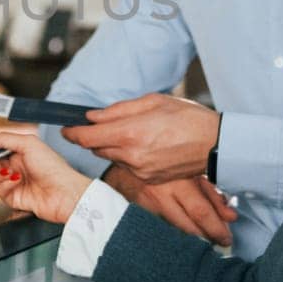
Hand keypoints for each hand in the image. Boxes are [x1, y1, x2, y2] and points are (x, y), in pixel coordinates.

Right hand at [0, 131, 89, 223]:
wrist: (64, 193)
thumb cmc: (54, 168)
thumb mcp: (28, 143)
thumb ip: (3, 139)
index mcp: (21, 152)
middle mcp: (17, 167)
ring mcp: (15, 183)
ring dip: (0, 175)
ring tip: (12, 173)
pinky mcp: (14, 197)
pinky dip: (5, 186)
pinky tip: (16, 182)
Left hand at [62, 94, 220, 182]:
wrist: (216, 144)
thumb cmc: (188, 118)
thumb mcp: (152, 102)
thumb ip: (118, 110)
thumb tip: (93, 116)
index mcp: (129, 134)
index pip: (87, 137)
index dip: (72, 133)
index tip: (66, 128)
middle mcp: (131, 156)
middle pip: (97, 148)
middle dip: (95, 137)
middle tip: (102, 125)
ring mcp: (140, 171)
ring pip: (113, 157)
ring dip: (114, 146)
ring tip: (134, 132)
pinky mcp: (149, 180)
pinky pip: (129, 167)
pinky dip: (129, 156)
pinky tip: (146, 145)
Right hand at [106, 165, 236, 245]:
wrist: (128, 152)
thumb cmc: (163, 157)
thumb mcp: (192, 170)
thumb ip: (212, 192)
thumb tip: (229, 216)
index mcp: (178, 181)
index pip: (200, 212)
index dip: (216, 229)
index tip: (226, 237)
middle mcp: (161, 195)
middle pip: (188, 227)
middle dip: (207, 237)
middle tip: (219, 241)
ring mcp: (147, 204)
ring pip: (175, 229)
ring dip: (193, 235)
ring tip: (205, 235)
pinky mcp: (139, 209)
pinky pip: (162, 225)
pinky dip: (176, 230)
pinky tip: (185, 229)